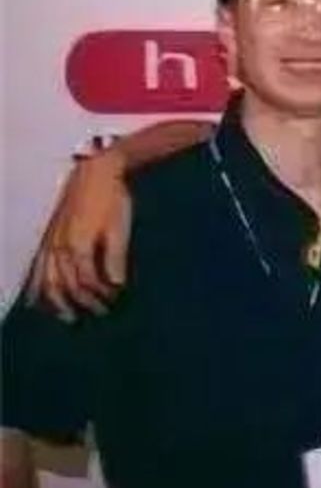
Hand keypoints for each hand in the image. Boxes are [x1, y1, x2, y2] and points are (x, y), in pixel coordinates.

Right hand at [26, 153, 130, 320]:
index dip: (100, 294)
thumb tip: (116, 284)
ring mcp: (50, 242)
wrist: (94, 171)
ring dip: (56, 302)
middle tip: (99, 313)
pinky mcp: (47, 236)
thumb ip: (114, 257)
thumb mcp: (118, 227)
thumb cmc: (110, 197)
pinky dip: (35, 286)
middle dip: (82, 302)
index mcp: (78, 246)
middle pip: (66, 285)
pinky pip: (36, 268)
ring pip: (46, 280)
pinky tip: (34, 299)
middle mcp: (59, 248)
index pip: (87, 282)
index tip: (114, 300)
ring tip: (67, 317)